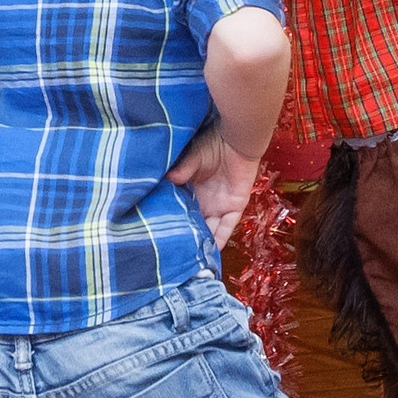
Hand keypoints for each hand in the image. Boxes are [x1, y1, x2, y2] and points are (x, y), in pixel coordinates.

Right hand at [167, 126, 262, 248]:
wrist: (237, 140)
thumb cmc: (213, 144)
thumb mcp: (192, 158)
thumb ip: (182, 170)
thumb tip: (168, 179)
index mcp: (190, 190)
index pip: (179, 210)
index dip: (172, 221)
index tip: (160, 234)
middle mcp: (204, 201)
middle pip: (194, 223)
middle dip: (186, 236)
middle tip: (173, 252)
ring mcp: (219, 206)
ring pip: (209, 229)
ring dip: (203, 242)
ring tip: (191, 258)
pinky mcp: (235, 207)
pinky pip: (227, 227)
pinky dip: (220, 239)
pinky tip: (212, 252)